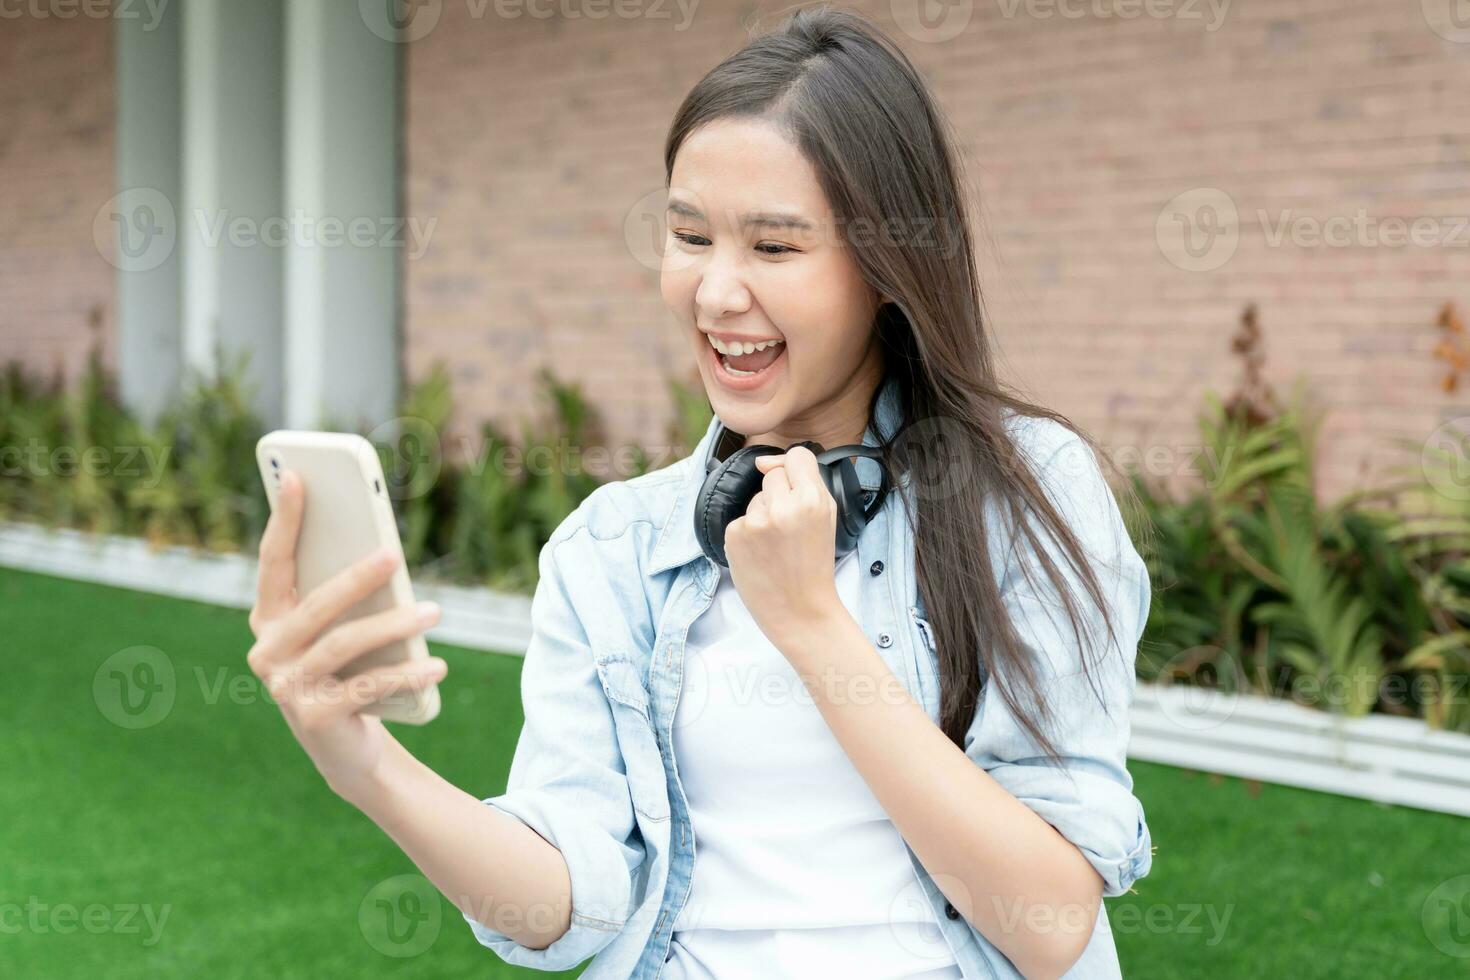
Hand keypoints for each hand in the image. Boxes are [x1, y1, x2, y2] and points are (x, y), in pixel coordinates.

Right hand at [245, 469, 445, 802]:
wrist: (346, 745)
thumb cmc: (347, 670)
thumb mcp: (342, 628)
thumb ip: (345, 593)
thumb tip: (381, 549)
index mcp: (268, 619)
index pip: (274, 561)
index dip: (284, 519)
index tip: (297, 476)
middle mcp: (267, 651)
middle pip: (317, 604)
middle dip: (357, 576)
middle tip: (394, 554)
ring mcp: (286, 687)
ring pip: (345, 643)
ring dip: (395, 624)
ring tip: (435, 612)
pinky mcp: (314, 717)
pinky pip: (368, 686)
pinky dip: (407, 673)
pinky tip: (437, 665)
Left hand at [724, 445, 845, 651]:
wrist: (800, 610)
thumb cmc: (815, 564)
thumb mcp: (827, 517)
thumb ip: (805, 482)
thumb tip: (765, 463)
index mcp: (812, 499)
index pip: (797, 456)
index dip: (795, 469)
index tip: (795, 485)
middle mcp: (782, 506)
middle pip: (773, 476)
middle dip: (779, 496)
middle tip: (790, 528)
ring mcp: (755, 521)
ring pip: (755, 498)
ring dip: (763, 515)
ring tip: (776, 545)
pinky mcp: (734, 535)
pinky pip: (740, 519)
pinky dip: (748, 533)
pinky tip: (760, 553)